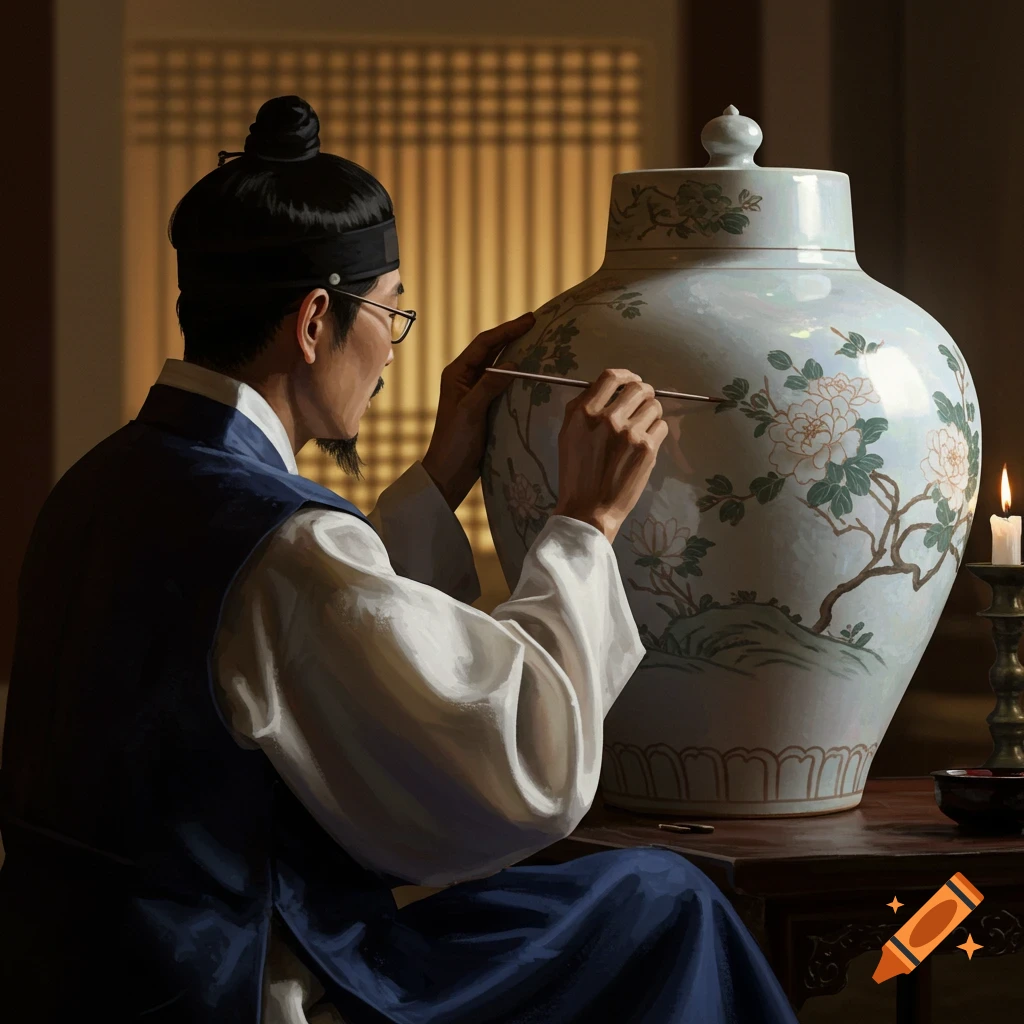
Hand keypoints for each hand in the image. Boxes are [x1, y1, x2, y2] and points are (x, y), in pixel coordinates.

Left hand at [421, 312, 535, 510]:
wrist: (449, 472)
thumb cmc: (455, 442)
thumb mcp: (472, 411)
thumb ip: (489, 386)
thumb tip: (513, 365)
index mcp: (456, 374)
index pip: (484, 344)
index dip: (507, 330)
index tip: (529, 320)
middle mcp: (465, 378)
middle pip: (491, 350)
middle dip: (512, 336)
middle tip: (536, 324)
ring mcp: (475, 391)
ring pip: (498, 365)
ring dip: (515, 353)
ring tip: (537, 341)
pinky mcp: (484, 405)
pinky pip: (502, 383)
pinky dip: (516, 374)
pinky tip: (530, 371)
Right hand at [552, 368, 668, 542]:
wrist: (588, 509)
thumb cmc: (576, 473)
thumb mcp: (567, 435)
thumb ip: (582, 409)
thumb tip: (606, 389)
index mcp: (583, 412)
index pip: (611, 377)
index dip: (626, 375)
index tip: (632, 381)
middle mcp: (607, 418)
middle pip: (638, 388)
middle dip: (644, 393)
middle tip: (643, 404)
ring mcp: (629, 433)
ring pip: (654, 406)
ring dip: (652, 413)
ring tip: (644, 427)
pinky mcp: (647, 448)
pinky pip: (662, 426)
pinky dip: (657, 431)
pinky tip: (646, 443)